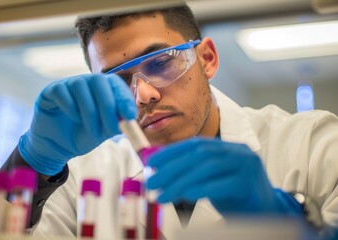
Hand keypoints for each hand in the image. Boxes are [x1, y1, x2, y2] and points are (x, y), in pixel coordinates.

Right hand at [19, 74, 135, 175]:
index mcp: (102, 88)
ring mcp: (67, 84)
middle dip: (108, 105)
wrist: (58, 146)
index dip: (124, 98)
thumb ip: (117, 123)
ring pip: (80, 86)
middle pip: (98, 80)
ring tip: (92, 131)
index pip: (115, 83)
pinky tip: (74, 119)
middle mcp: (86, 82)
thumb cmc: (83, 135)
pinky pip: (61, 91)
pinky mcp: (51, 90)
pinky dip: (70, 107)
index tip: (130, 116)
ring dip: (89, 111)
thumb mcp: (104, 131)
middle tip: (111, 128)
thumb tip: (130, 119)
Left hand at [146, 138, 301, 214]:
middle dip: (171, 169)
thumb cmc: (235, 195)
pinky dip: (201, 189)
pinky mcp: (250, 184)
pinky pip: (222, 185)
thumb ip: (192, 172)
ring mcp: (246, 166)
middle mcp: (237, 152)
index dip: (171, 152)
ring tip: (162, 194)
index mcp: (227, 148)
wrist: (268, 212)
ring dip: (180, 182)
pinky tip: (185, 195)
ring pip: (207, 168)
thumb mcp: (211, 179)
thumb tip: (159, 170)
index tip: (151, 163)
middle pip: (198, 155)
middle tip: (152, 182)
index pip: (194, 145)